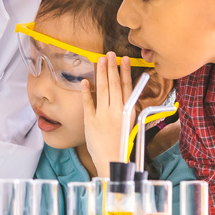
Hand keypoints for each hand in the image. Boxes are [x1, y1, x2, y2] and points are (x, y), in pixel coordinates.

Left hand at [81, 52, 133, 172]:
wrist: (112, 160)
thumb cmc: (122, 143)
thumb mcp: (130, 124)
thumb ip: (128, 108)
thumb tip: (126, 92)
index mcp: (128, 111)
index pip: (127, 87)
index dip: (125, 72)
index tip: (124, 60)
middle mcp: (116, 111)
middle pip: (113, 84)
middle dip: (111, 67)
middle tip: (109, 54)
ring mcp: (103, 115)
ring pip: (102, 89)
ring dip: (100, 73)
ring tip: (100, 61)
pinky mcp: (90, 121)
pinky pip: (88, 103)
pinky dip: (86, 92)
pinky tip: (84, 81)